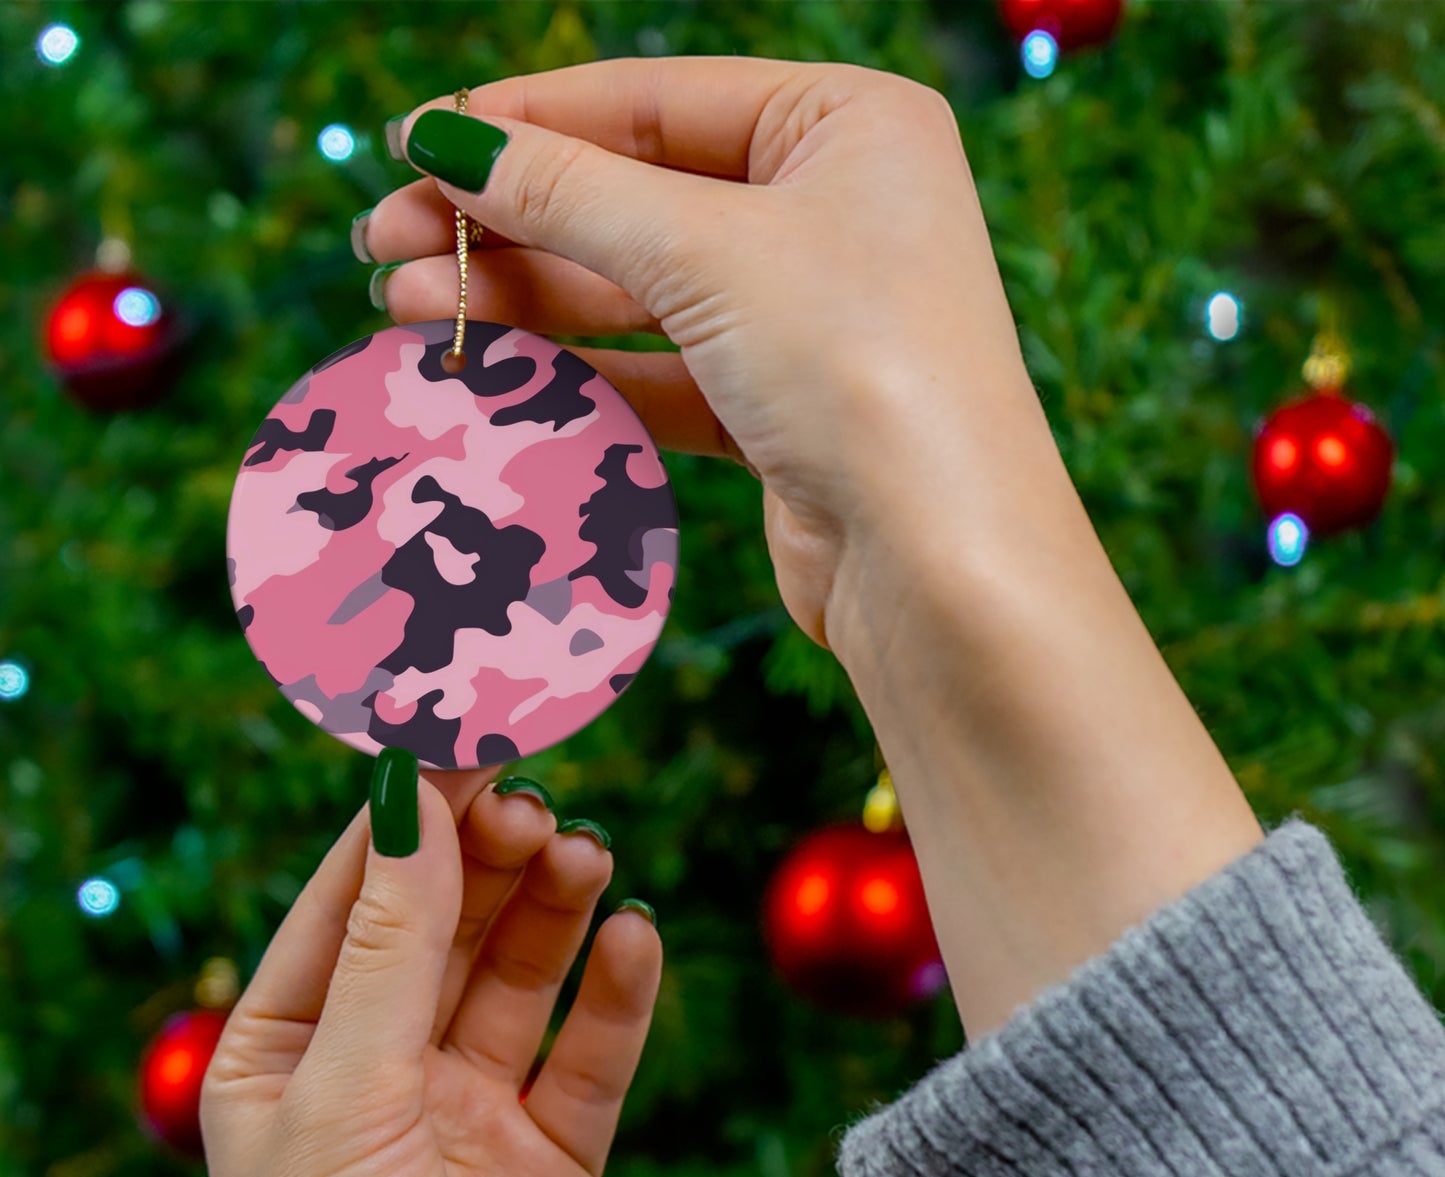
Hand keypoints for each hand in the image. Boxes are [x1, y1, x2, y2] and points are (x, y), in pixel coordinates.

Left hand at [201, 764, 661, 1176]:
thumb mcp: (346, 1096)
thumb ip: (392, 943)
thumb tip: (412, 795)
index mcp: (289, 1050)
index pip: (354, 895)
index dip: (410, 813)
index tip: (468, 731)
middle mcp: (379, 1069)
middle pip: (446, 922)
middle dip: (489, 857)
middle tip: (537, 801)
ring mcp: (468, 1111)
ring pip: (521, 974)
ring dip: (554, 908)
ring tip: (586, 856)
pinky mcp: (552, 1158)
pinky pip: (591, 1053)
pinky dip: (617, 994)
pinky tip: (635, 940)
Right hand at [361, 56, 1055, 657]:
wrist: (939, 563)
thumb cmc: (858, 368)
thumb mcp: (705, 251)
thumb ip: (569, 192)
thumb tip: (446, 140)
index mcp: (847, 125)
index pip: (654, 100)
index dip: (525, 121)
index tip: (413, 143)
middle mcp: (834, 211)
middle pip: (636, 197)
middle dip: (507, 221)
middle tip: (383, 243)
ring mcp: (808, 316)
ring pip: (638, 291)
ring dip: (524, 300)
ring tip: (405, 309)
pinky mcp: (781, 410)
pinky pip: (660, 373)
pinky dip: (578, 374)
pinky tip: (491, 372)